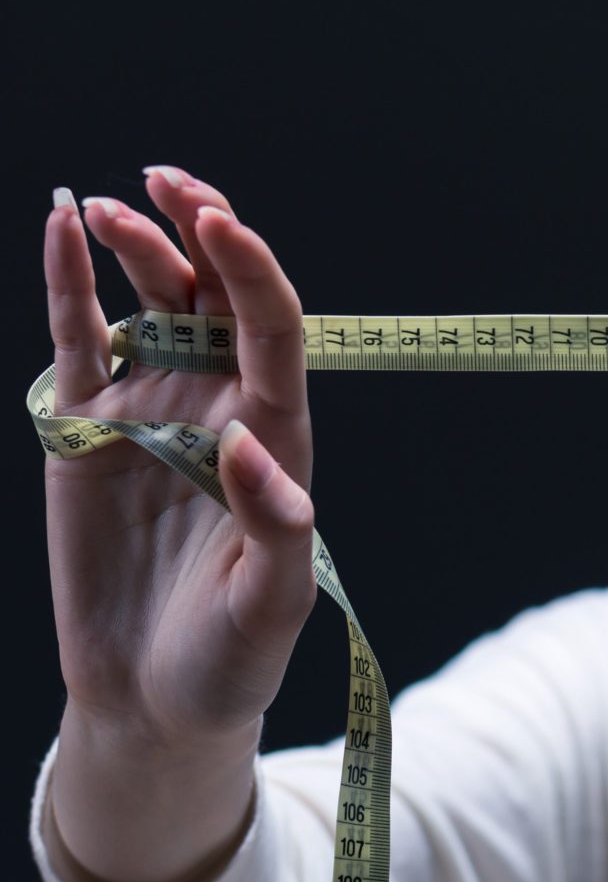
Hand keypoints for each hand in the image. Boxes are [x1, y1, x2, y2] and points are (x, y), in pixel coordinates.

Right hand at [44, 166, 317, 751]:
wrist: (152, 699)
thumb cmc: (229, 659)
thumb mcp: (270, 608)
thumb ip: (274, 529)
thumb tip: (247, 445)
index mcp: (275, 438)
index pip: (273, 332)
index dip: (253, 272)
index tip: (221, 222)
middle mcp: (219, 407)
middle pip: (217, 296)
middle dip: (200, 229)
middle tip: (171, 181)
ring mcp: (153, 410)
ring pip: (151, 302)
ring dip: (136, 246)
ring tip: (105, 208)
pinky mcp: (89, 429)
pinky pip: (80, 338)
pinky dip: (67, 283)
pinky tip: (57, 226)